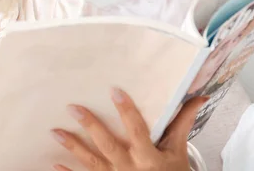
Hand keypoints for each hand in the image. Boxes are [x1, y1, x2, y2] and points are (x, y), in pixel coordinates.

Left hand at [51, 88, 208, 170]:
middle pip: (108, 146)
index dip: (127, 111)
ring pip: (92, 162)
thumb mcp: (178, 150)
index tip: (115, 90)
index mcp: (150, 157)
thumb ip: (182, 123)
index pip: (137, 130)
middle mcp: (131, 168)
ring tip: (55, 131)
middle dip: (90, 127)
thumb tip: (199, 97)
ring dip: (72, 147)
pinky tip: (54, 163)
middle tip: (73, 108)